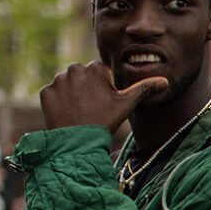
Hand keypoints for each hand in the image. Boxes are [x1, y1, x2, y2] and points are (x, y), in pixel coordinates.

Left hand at [38, 60, 167, 133]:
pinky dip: (60, 103)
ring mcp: (57, 81)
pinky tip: (68, 115)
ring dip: (73, 95)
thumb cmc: (105, 121)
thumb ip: (144, 89)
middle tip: (93, 108)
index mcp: (93, 68)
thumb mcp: (127, 104)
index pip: (100, 73)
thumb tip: (165, 81)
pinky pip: (54, 94)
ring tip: (81, 112)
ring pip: (68, 84)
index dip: (105, 88)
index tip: (105, 103)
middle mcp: (73, 69)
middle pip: (82, 76)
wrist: (78, 142)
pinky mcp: (46, 92)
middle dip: (87, 88)